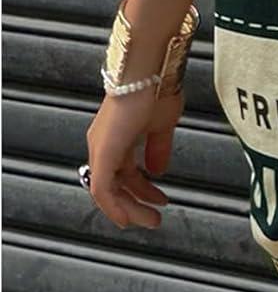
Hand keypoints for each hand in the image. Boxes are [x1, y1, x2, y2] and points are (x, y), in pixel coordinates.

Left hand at [84, 87, 180, 229]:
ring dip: (130, 208)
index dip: (141, 190)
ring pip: (107, 191)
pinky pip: (102, 189)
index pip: (124, 172)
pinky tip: (128, 217)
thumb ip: (158, 150)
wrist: (149, 71)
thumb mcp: (162, 126)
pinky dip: (114, 206)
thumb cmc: (156, 88)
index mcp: (118, 137)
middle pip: (115, 185)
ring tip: (150, 219)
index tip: (156, 202)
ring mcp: (101, 148)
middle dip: (136, 204)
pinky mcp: (103, 152)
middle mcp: (103, 144)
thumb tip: (159, 170)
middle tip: (154, 218)